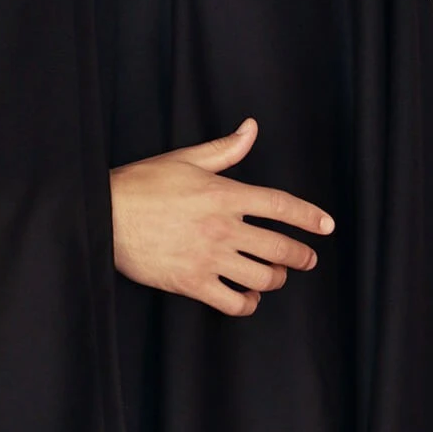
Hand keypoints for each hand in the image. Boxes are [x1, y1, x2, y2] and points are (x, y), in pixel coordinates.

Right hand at [109, 118, 334, 316]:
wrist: (105, 216)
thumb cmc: (142, 184)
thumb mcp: (185, 159)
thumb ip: (224, 148)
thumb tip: (251, 128)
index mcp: (224, 194)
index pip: (280, 206)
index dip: (309, 216)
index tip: (327, 226)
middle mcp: (223, 228)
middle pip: (280, 248)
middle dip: (301, 255)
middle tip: (307, 258)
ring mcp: (209, 258)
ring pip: (262, 278)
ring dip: (276, 279)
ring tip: (275, 276)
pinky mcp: (192, 283)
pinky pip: (234, 302)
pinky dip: (247, 303)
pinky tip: (246, 296)